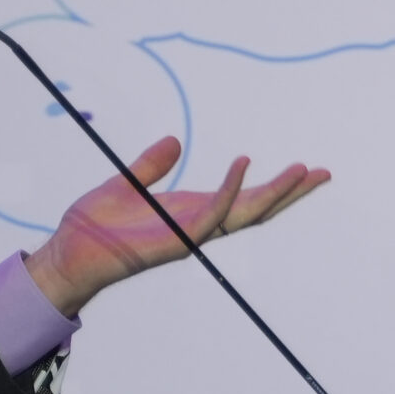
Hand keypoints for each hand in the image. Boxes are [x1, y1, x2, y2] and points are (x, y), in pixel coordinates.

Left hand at [23, 136, 331, 315]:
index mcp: (194, 211)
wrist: (70, 252)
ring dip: (276, 191)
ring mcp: (193, 232)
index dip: (276, 186)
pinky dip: (230, 189)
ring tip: (302, 170)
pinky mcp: (178, 237)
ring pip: (246, 212)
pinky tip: (244, 165)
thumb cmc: (94, 225)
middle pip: (259, 208)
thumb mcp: (126, 183)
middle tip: (324, 173)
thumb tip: (174, 141)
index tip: (306, 169)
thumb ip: (151, 165)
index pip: (246, 198)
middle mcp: (201, 224)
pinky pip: (212, 212)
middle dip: (292, 192)